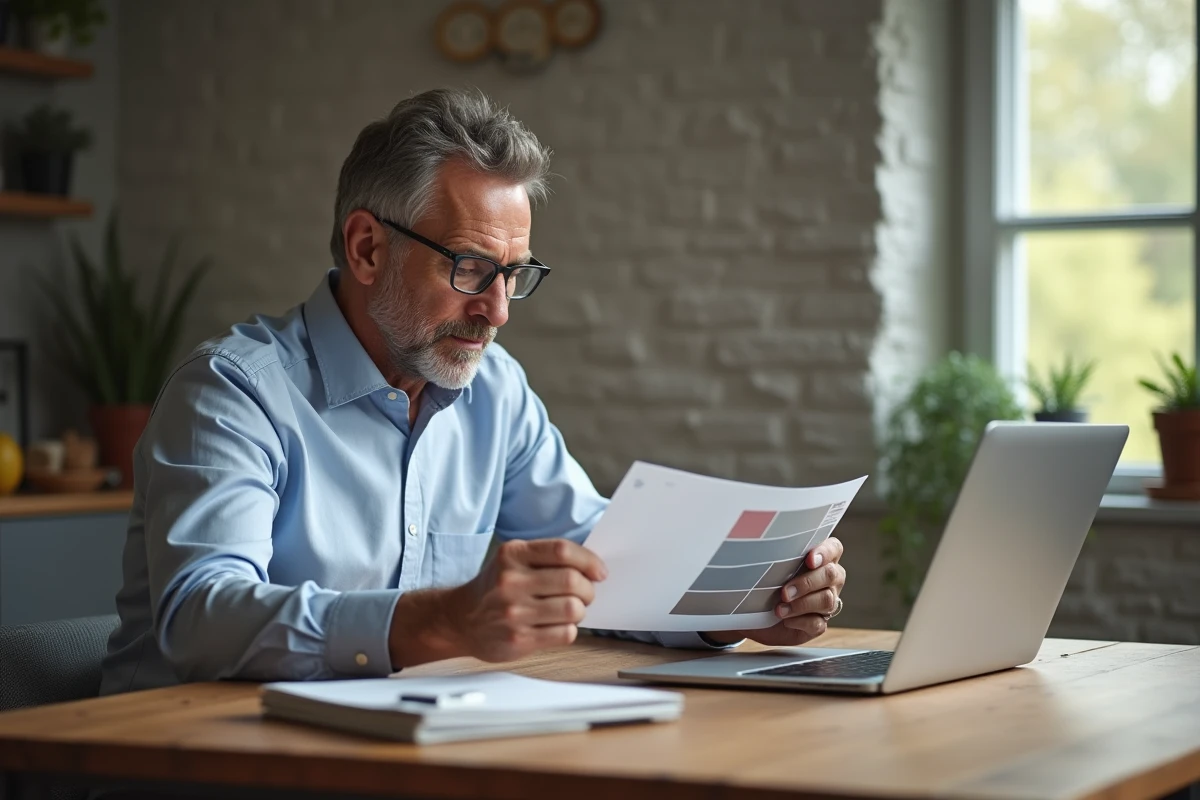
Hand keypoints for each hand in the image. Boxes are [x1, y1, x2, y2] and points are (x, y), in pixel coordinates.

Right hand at [445, 538, 606, 661]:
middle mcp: (511, 581)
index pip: (562, 550)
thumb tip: (592, 567)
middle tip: (586, 594)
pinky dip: (569, 630)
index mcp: (512, 555)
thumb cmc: (494, 588)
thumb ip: (546, 558)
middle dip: (588, 589)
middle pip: (571, 580)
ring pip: (572, 609)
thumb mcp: (512, 560)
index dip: (589, 560)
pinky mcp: (519, 639)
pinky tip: (558, 626)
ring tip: (570, 610)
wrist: (460, 619)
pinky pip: (565, 634)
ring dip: (580, 610)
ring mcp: (514, 612)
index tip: (599, 571)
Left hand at [706, 537, 844, 646]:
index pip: (834, 548)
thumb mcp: (767, 566)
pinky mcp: (818, 624)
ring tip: (780, 608)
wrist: (751, 613)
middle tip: (784, 591)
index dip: (825, 552)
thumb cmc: (762, 582)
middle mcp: (828, 579)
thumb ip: (775, 554)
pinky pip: (818, 623)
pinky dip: (800, 621)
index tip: (809, 560)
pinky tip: (785, 619)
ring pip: (827, 600)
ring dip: (801, 604)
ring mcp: (826, 603)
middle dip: (807, 583)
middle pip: (832, 575)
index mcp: (820, 559)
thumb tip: (760, 547)